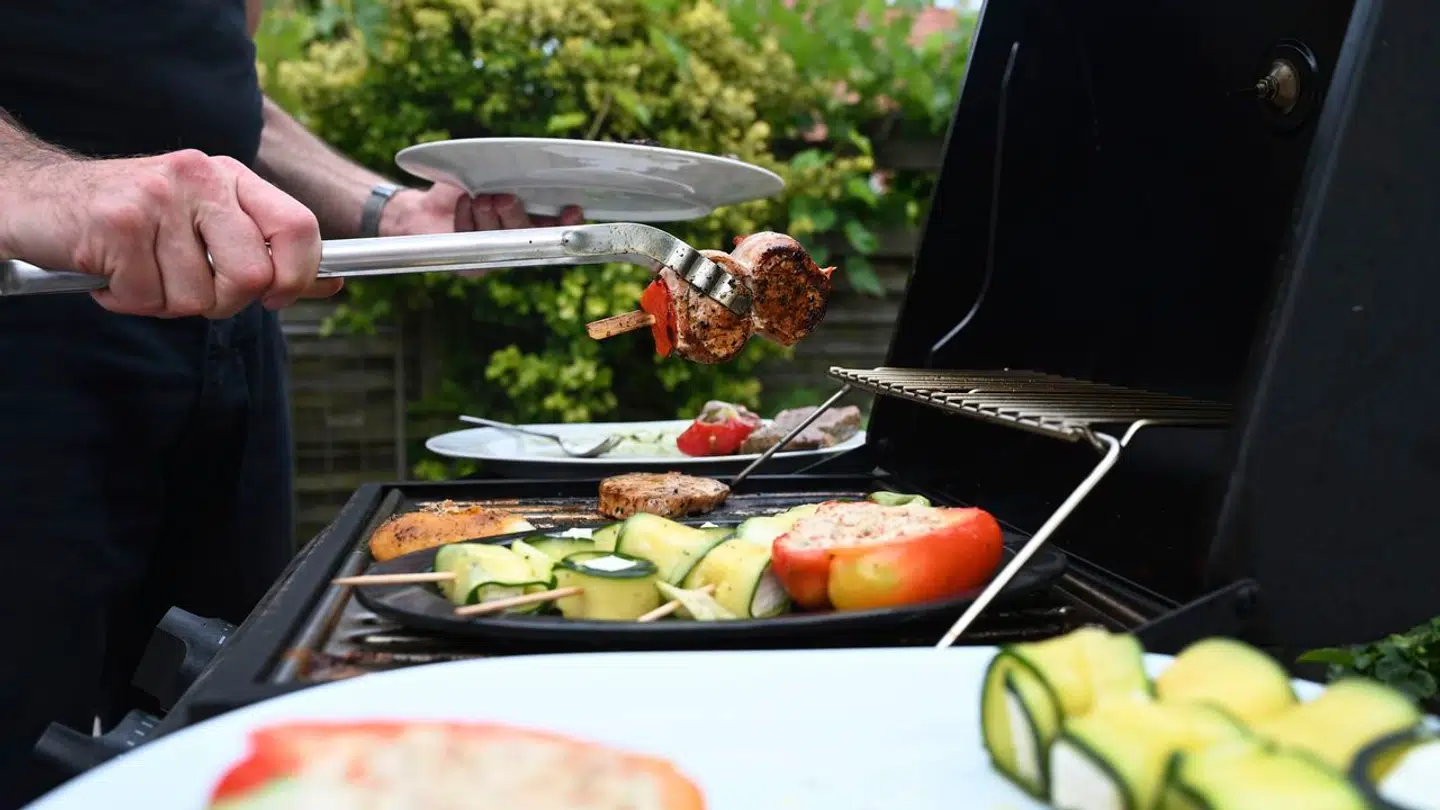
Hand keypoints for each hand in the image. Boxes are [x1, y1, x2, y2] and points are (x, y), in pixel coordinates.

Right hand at [0, 149, 340, 317]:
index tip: (274, 296)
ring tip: (141, 273)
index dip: (296, 276)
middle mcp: (200, 178)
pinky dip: (128, 301)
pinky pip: (149, 299)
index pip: (299, 228)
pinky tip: (111, 273)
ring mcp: (158, 198)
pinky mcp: (118, 224)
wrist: (37, 199)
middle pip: (252, 277)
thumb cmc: (133, 221)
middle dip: (220, 302)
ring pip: (198, 297)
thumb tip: (333, 281)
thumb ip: (270, 254)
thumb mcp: (208, 223)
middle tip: (186, 288)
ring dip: (166, 303)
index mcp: (232, 177)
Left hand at [378, 183, 583, 277]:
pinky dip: (469, 221)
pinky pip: (477, 246)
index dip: (568, 221)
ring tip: (479, 197)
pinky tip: (464, 202)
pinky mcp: (473, 267)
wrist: (422, 210)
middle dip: (517, 214)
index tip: (572, 208)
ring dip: (490, 215)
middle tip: (504, 197)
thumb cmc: (462, 188)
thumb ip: (514, 174)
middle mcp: (518, 240)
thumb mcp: (491, 173)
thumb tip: (532, 162)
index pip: (558, 227)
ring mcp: (497, 255)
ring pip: (504, 238)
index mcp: (531, 221)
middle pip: (530, 234)